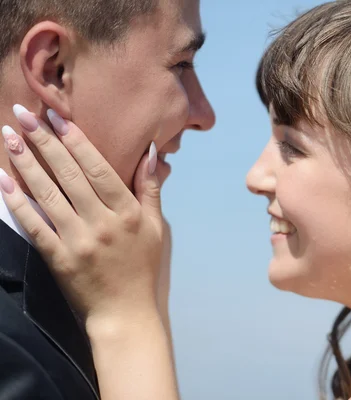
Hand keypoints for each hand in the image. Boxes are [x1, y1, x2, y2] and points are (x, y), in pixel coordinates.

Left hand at [0, 107, 163, 325]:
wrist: (125, 313)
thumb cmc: (142, 267)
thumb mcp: (156, 227)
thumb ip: (150, 188)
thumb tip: (149, 152)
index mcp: (127, 212)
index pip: (98, 168)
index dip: (76, 139)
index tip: (57, 115)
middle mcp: (102, 223)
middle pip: (69, 174)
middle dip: (44, 141)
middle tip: (23, 114)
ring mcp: (77, 241)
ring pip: (47, 194)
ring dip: (25, 163)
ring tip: (8, 136)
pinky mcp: (58, 258)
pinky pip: (33, 225)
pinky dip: (16, 202)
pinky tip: (3, 180)